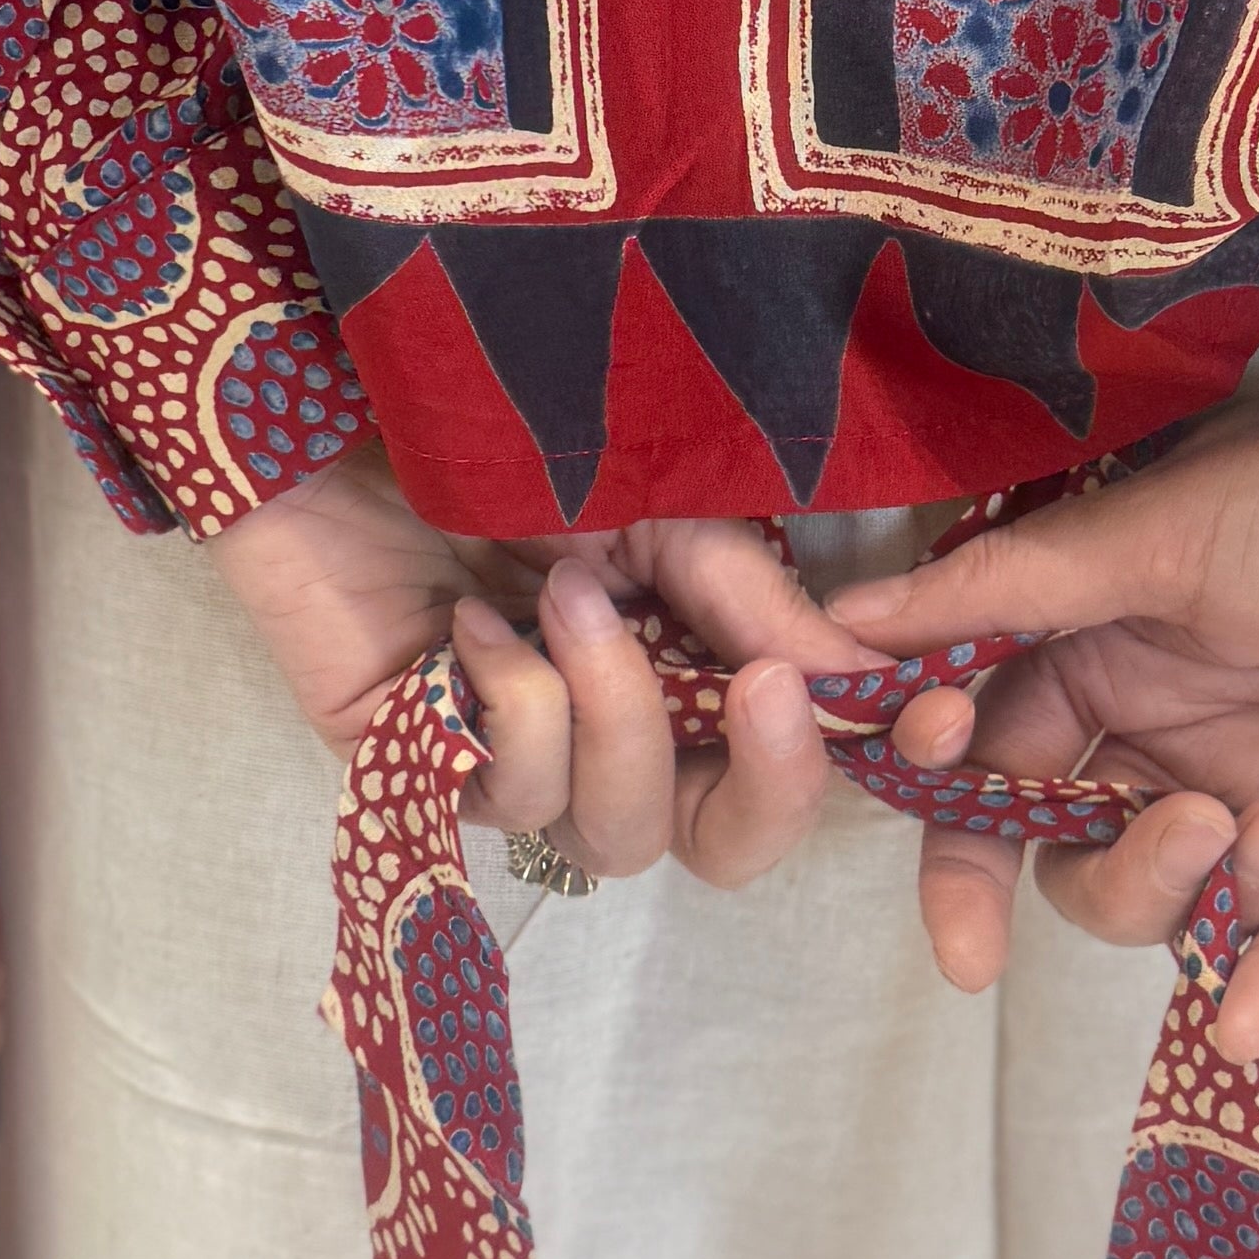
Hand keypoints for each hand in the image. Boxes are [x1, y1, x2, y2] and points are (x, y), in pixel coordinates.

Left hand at [208, 447, 838, 888]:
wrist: (329, 408)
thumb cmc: (501, 439)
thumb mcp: (664, 504)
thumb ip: (754, 600)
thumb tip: (867, 686)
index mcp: (681, 673)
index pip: (788, 776)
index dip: (856, 769)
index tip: (929, 717)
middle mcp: (607, 739)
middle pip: (721, 849)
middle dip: (763, 783)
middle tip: (754, 688)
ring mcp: (511, 766)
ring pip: (616, 831)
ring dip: (614, 707)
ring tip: (567, 593)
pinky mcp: (414, 776)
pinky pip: (509, 797)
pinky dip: (516, 705)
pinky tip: (474, 625)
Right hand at [816, 207, 1258, 1064]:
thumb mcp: (1160, 530)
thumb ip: (1004, 591)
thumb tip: (836, 618)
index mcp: (1102, 644)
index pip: (987, 762)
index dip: (959, 833)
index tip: (959, 909)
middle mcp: (1168, 725)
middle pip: (1071, 852)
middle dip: (1105, 873)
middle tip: (1185, 823)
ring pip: (1172, 902)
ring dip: (1199, 897)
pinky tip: (1248, 1022)